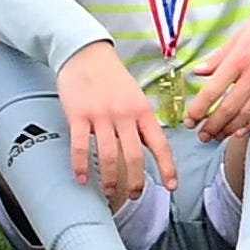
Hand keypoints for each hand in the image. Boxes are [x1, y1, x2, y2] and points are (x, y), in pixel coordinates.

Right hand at [57, 41, 178, 203]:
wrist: (86, 53)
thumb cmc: (112, 77)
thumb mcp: (135, 96)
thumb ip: (141, 121)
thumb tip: (149, 147)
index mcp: (142, 111)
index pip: (160, 144)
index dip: (167, 167)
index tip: (172, 186)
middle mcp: (125, 114)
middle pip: (134, 156)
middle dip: (135, 181)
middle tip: (134, 196)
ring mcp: (101, 115)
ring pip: (108, 155)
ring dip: (110, 179)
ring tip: (109, 192)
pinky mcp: (78, 115)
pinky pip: (80, 146)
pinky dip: (81, 166)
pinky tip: (82, 178)